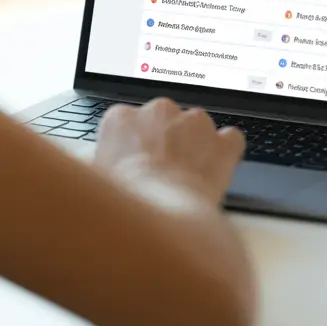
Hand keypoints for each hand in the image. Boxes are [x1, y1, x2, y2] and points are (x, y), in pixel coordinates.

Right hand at [95, 98, 245, 207]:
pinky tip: (215, 171)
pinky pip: (229, 139)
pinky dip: (225, 153)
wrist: (161, 214)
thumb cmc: (126, 201)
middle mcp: (158, 111)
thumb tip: (98, 170)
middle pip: (163, 120)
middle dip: (164, 141)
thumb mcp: (96, 180)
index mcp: (122, 117)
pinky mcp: (222, 140)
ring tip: (187, 177)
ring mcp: (194, 121)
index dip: (133, 145)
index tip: (135, 162)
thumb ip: (101, 164)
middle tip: (161, 172)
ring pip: (196, 127)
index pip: (128, 123)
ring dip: (194, 145)